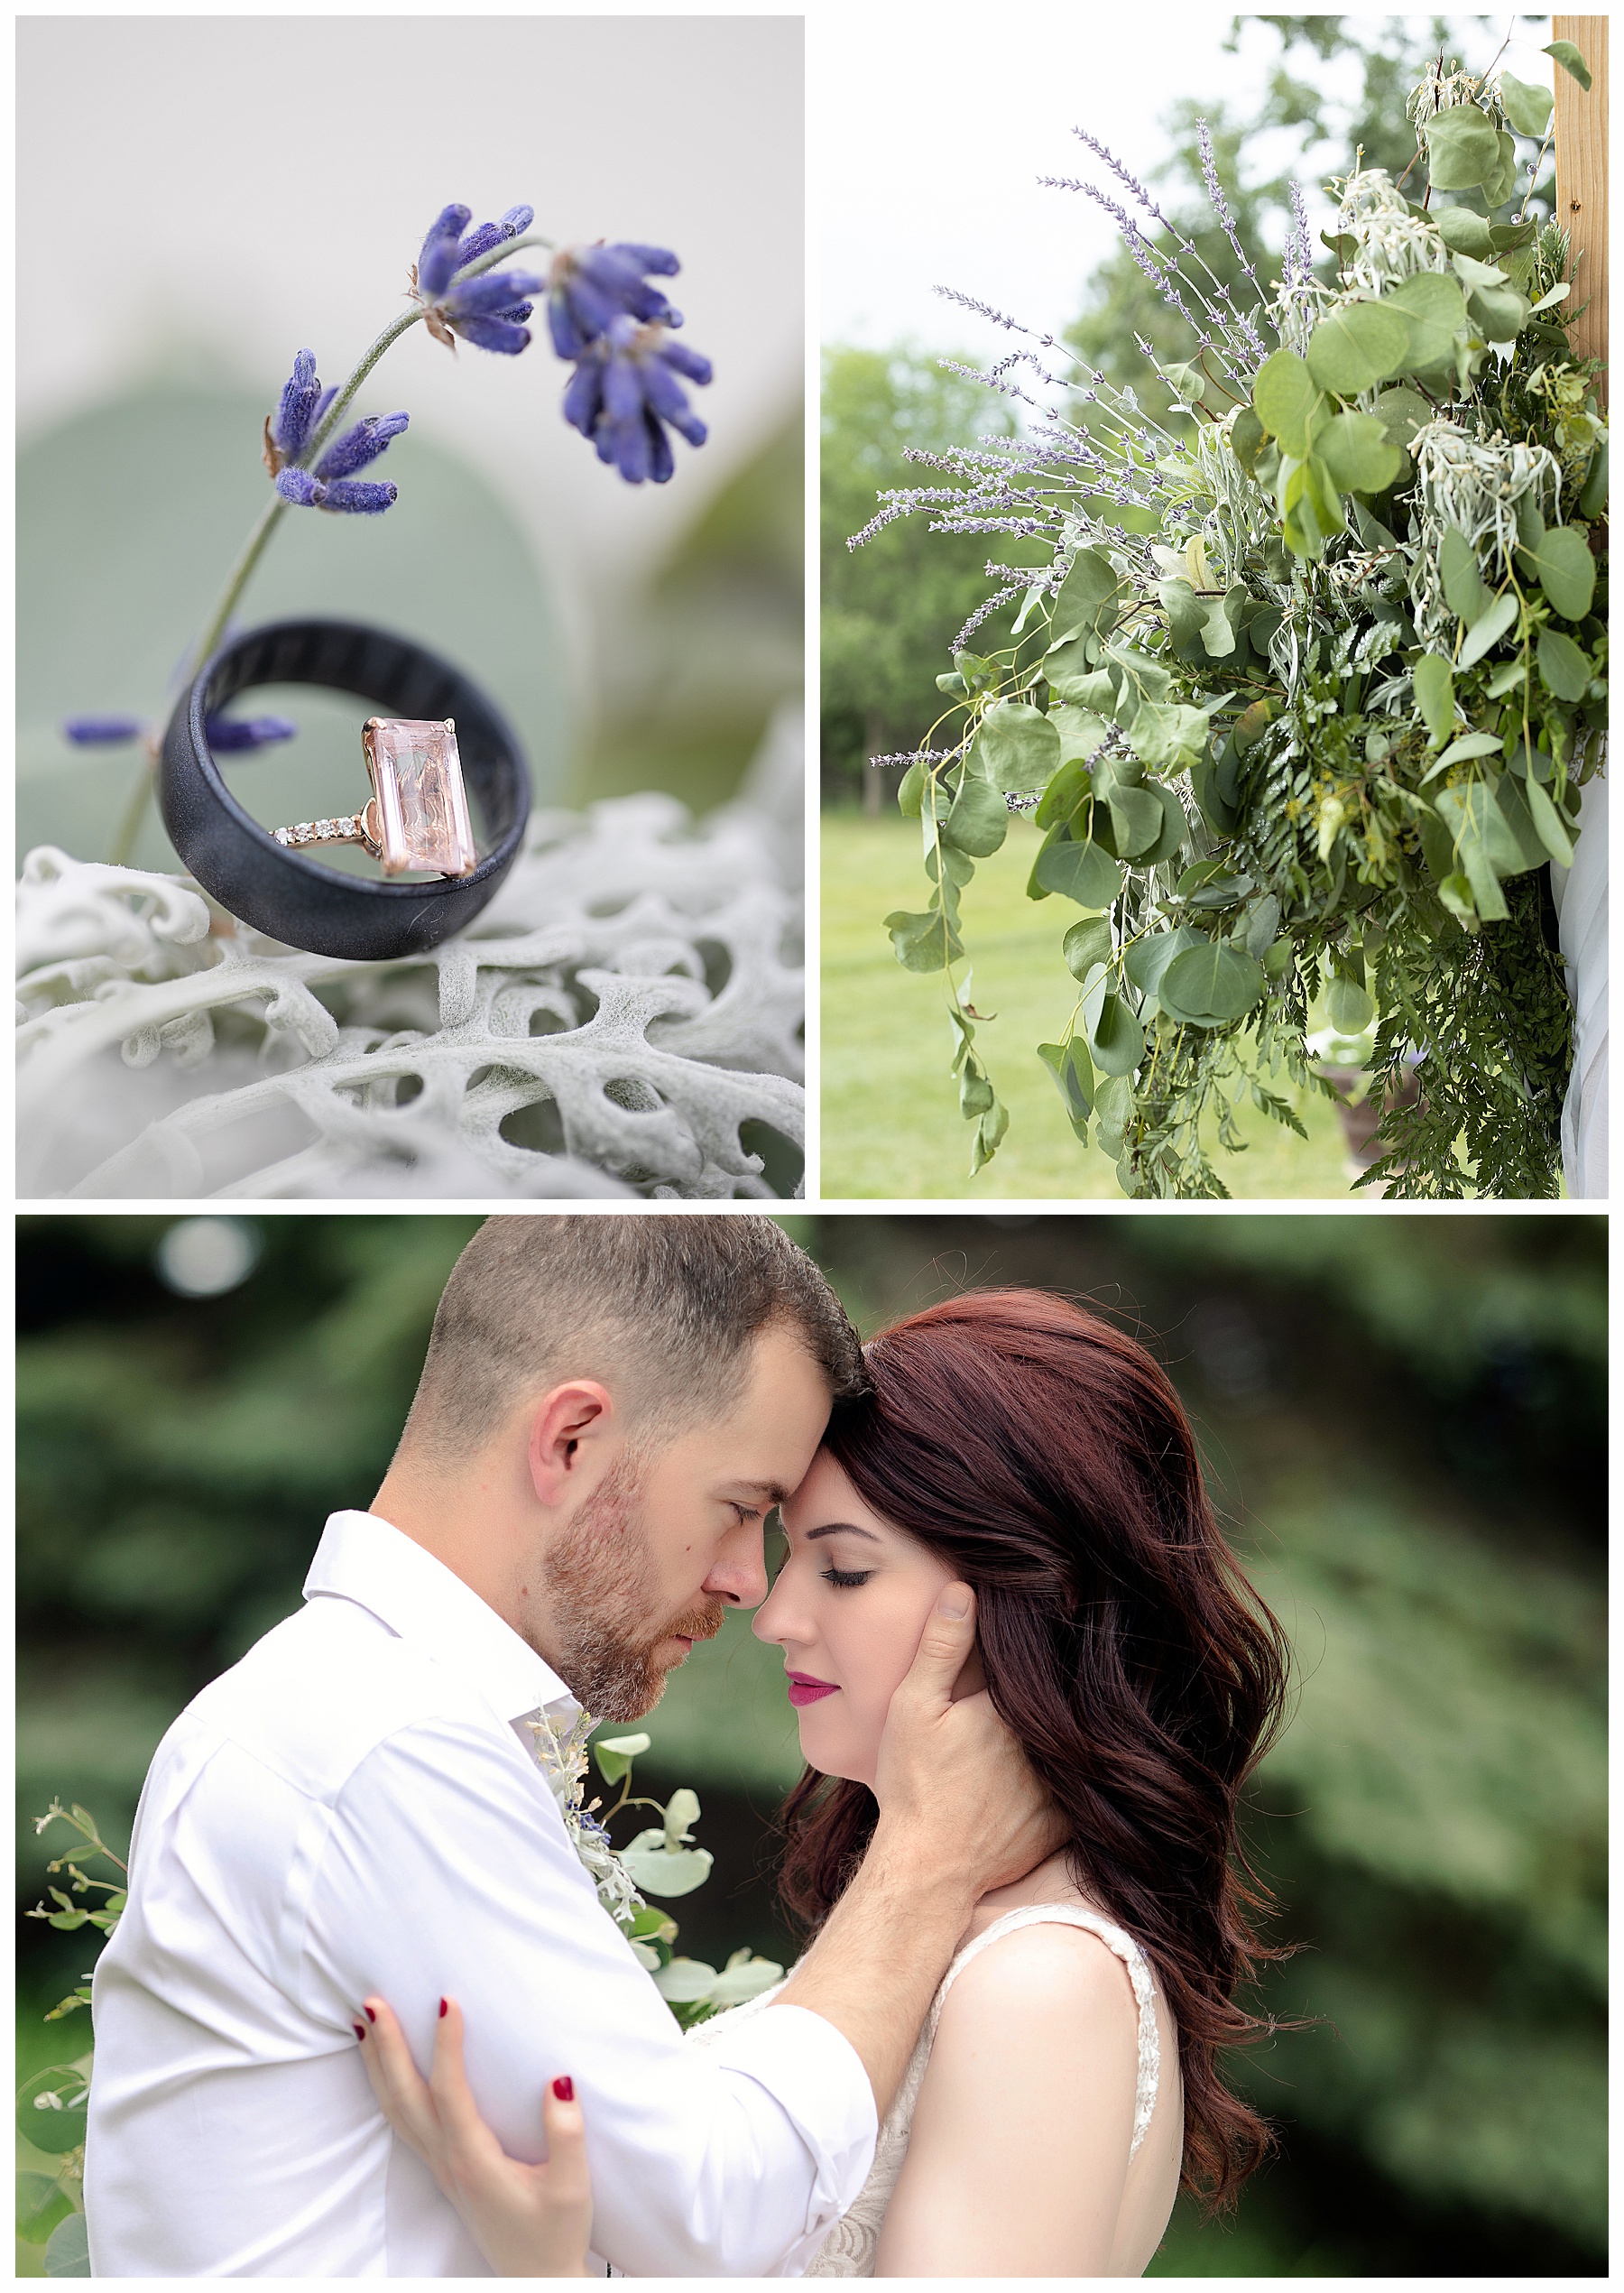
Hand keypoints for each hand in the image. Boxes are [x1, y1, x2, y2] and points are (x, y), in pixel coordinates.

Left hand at [357, 1996, 593, 2277]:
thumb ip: (567, 2135)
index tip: (446, 2001)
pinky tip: (387, 2069)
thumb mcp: (572, 2189)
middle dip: (387, 2047)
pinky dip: (387, 2088)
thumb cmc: (555, 2234)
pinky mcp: (445, 2170)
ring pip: (397, 2109)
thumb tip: (558, 2081)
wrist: (536, 2279)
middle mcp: (448, 2161)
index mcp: (475, 2161)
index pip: (451, 2093)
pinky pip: (404, 2121)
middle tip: (372, 2001)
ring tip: (364, 2022)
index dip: (447, 2046)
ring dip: (378, 2064)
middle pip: (406, 2097)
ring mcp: (441, 2167)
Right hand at [873, 1585, 1063, 1898]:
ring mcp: (1059, 1786)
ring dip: (1064, 1729)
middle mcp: (1045, 1743)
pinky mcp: (1063, 1822)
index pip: (1027, 1664)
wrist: (928, 1868)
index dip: (1027, 1645)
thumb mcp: (914, 1706)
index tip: (1034, 1624)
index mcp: (1013, 1708)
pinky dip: (1068, 1776)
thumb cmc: (914, 1783)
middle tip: (1045, 1661)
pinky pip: (1075, 1789)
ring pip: (1067, 1743)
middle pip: (1052, 1702)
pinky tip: (1059, 1765)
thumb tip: (966, 1587)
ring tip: (1060, 1710)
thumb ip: (941, 1646)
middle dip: (1047, 1688)